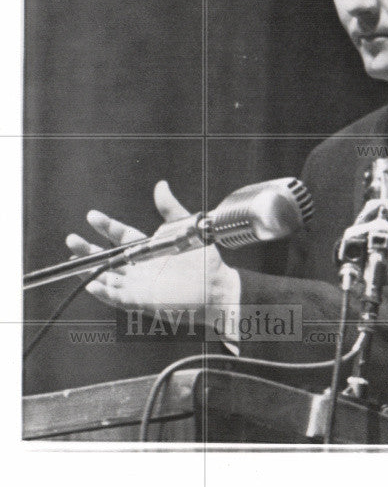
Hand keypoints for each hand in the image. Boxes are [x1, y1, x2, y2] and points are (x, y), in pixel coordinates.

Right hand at [65, 181, 239, 322]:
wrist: (217, 288)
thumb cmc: (205, 262)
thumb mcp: (185, 230)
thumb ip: (170, 209)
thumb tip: (161, 186)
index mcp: (149, 250)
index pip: (122, 236)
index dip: (107, 226)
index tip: (92, 216)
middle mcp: (141, 267)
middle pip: (108, 258)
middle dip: (89, 249)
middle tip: (72, 238)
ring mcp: (139, 285)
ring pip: (106, 277)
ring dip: (89, 270)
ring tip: (72, 261)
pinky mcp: (141, 300)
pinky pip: (115, 297)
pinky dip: (101, 291)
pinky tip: (90, 282)